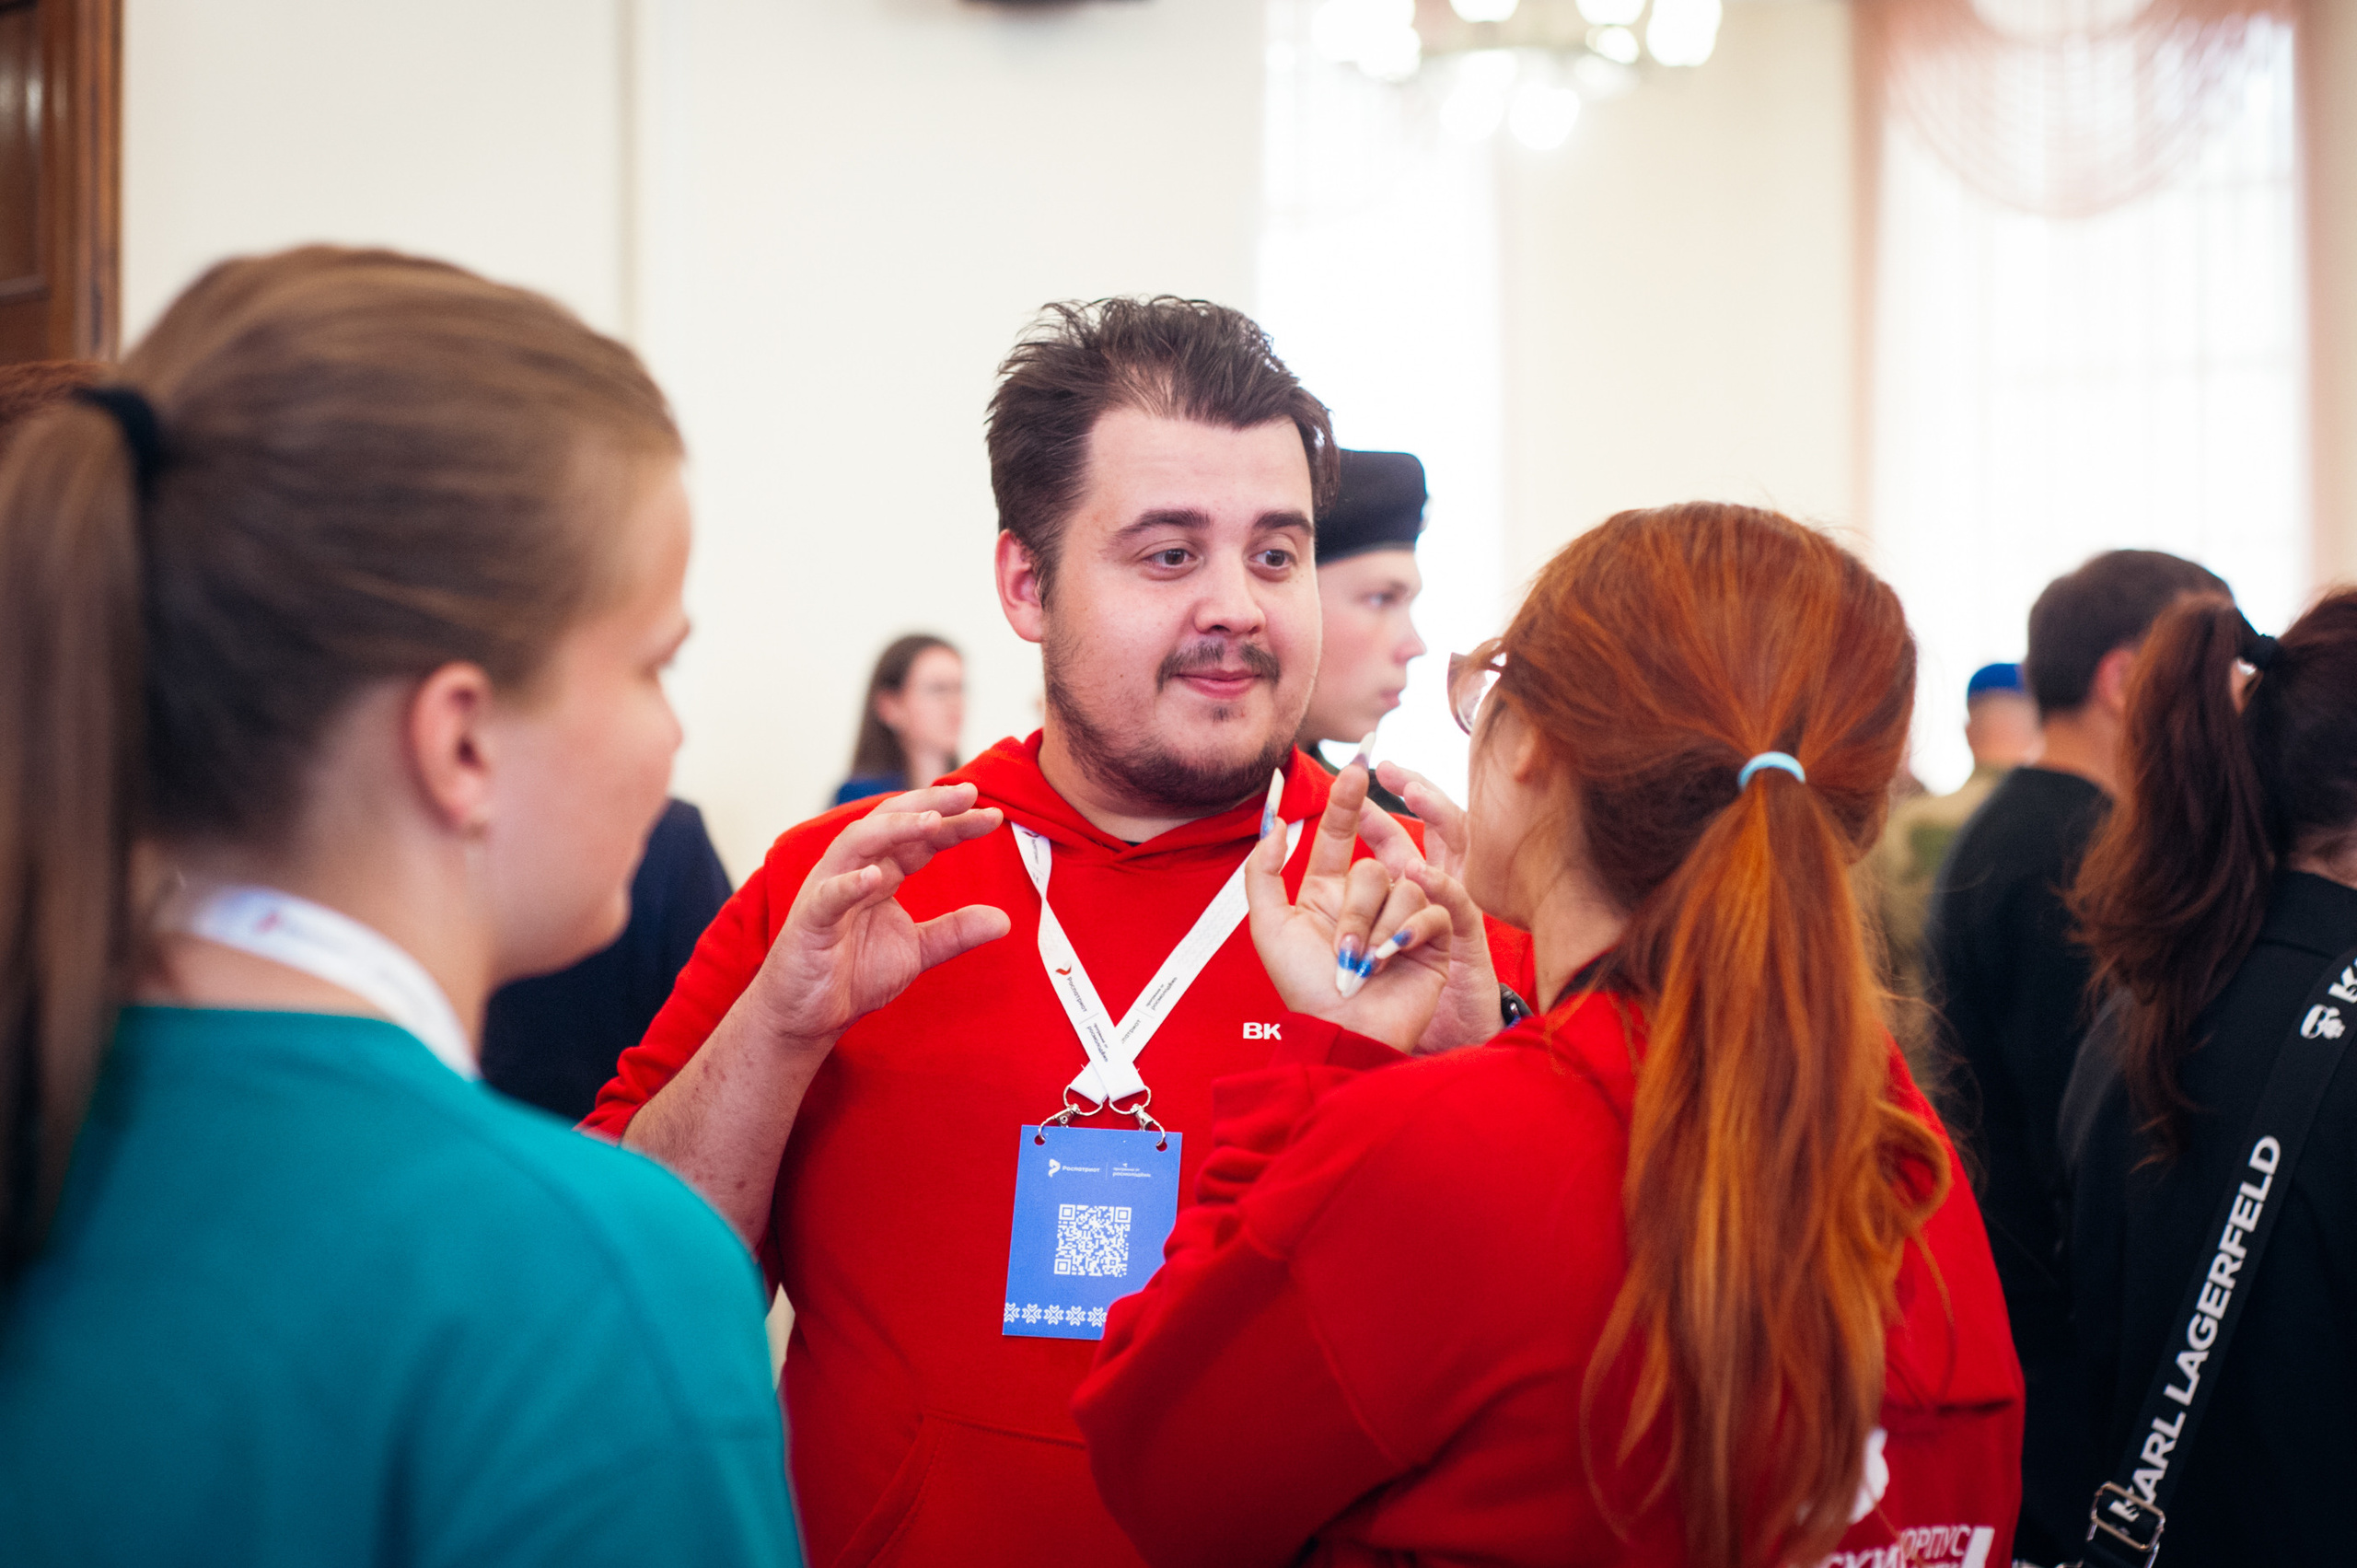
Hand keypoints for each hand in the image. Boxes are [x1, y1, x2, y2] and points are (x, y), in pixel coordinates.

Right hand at [743, 783, 1012, 1053]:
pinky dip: (849, 884)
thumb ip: (955, 932)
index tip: (993, 816)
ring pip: (857, 844)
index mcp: (879, 873)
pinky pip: (829, 896)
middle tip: (970, 793)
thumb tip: (1005, 919)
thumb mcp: (915, 951)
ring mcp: (828, 891)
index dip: (955, 823)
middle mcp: (853, 870)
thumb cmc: (851, 975)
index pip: (920, 838)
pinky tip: (875, 877)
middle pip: (891, 824)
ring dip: (895, 830)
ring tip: (933, 822)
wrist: (805, 1017)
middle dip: (929, 805)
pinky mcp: (810, 922)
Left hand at [1244, 761, 1456, 1049]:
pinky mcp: (1433, 938)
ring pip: (1402, 886)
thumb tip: (1276, 822)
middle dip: (1355, 911)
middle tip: (1343, 953)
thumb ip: (1262, 872)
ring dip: (1378, 930)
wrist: (1343, 1033)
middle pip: (1371, 867)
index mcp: (1327, 891)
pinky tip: (1393, 958)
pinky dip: (1409, 933)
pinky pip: (1432, 909)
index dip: (1347, 801)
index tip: (1356, 766)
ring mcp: (1401, 916)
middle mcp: (1367, 898)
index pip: (1340, 833)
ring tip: (1364, 967)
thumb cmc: (1304, 988)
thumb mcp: (1269, 927)